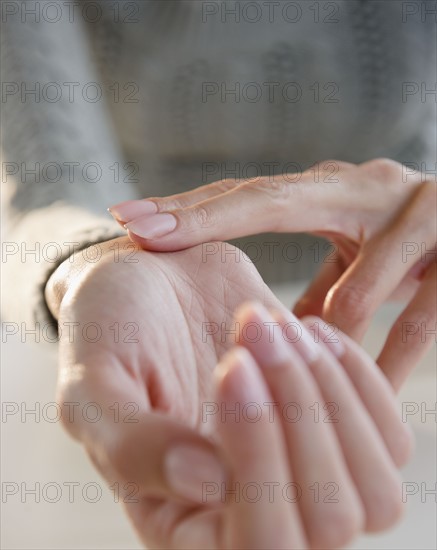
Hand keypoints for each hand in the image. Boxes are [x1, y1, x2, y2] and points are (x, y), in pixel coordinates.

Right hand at [46, 237, 410, 548]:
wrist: (155, 283)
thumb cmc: (113, 333)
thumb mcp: (92, 387)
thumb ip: (130, 445)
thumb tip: (205, 485)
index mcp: (185, 524)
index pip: (259, 548)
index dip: (258, 460)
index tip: (231, 364)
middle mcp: (251, 511)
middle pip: (331, 524)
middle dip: (300, 417)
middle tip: (252, 335)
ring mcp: (303, 473)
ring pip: (374, 488)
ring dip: (329, 394)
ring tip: (274, 329)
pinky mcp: (334, 426)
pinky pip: (388, 435)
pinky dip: (357, 376)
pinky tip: (307, 329)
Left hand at [108, 158, 436, 389]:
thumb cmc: (415, 247)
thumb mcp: (359, 253)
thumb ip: (320, 282)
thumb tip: (276, 329)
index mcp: (334, 191)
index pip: (249, 197)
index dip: (190, 209)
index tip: (127, 218)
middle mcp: (366, 187)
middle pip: (272, 200)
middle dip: (205, 219)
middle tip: (141, 232)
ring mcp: (417, 212)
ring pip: (357, 282)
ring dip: (334, 322)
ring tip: (295, 353)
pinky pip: (419, 317)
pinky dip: (394, 355)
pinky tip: (376, 386)